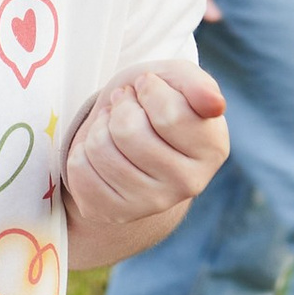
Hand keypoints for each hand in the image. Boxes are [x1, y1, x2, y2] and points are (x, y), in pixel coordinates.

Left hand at [59, 59, 228, 269]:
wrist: (128, 139)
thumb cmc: (156, 103)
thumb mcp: (176, 81)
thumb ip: (198, 85)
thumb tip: (214, 105)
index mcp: (212, 148)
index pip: (170, 114)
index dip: (148, 89)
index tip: (146, 84)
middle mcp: (188, 183)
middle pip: (129, 132)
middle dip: (120, 107)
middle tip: (124, 104)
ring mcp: (151, 203)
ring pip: (100, 149)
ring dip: (99, 127)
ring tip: (110, 125)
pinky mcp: (114, 213)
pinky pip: (79, 171)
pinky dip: (81, 151)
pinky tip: (97, 151)